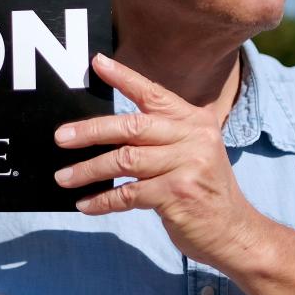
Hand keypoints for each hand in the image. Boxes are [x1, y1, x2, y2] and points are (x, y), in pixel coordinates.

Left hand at [53, 53, 264, 269]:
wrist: (234, 231)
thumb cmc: (201, 190)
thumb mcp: (190, 153)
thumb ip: (160, 137)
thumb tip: (106, 129)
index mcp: (194, 121)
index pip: (153, 94)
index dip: (124, 77)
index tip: (97, 63)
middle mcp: (194, 137)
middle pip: (131, 126)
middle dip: (90, 131)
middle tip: (60, 137)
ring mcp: (188, 165)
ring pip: (124, 161)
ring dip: (88, 170)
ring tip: (63, 177)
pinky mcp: (178, 194)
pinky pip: (128, 194)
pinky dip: (102, 200)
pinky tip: (85, 204)